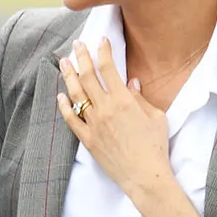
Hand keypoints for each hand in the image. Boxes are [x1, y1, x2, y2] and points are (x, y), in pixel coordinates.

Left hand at [57, 37, 174, 195]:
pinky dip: (64, 106)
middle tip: (77, 45)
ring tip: (64, 63)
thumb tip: (131, 83)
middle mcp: (105, 109)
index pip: (108, 68)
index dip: (103, 51)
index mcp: (123, 100)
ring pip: (76, 95)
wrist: (144, 176)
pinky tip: (60, 96)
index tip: (101, 40)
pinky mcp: (87, 140)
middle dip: (81, 57)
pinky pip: (71, 120)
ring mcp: (93, 124)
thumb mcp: (155, 117)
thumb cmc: (155, 147)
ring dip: (68, 76)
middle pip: (88, 76)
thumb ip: (140, 98)